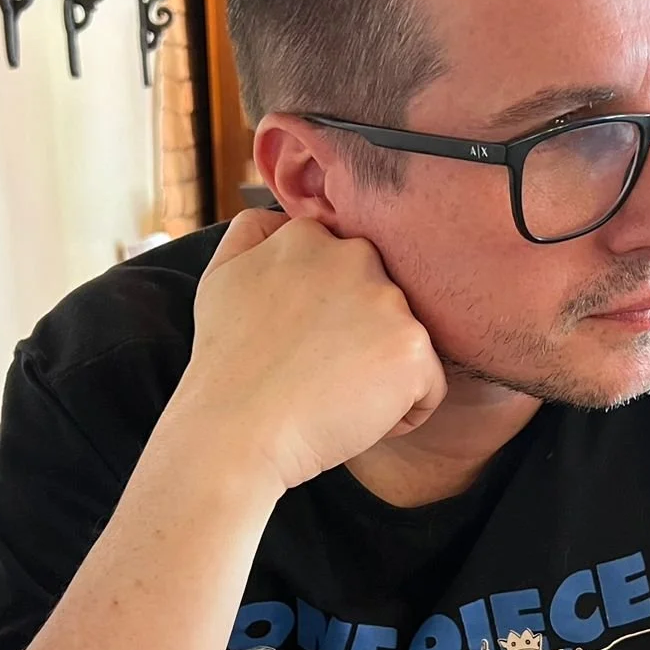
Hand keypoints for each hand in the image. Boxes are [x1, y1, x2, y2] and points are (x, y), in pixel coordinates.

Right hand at [177, 210, 446, 492]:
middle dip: (360, 339)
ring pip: (404, 345)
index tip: (296, 345)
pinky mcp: (413, 349)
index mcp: (311, 236)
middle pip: (382, 306)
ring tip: (330, 395)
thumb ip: (255, 232)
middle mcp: (356, 256)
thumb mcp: (221, 276)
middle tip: (313, 372)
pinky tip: (353, 416)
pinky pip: (428, 388)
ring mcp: (389, 301)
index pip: (348, 274)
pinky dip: (399, 412)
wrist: (237, 431)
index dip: (327, 318)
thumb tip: (286, 218)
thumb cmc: (226, 367)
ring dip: (379, 374)